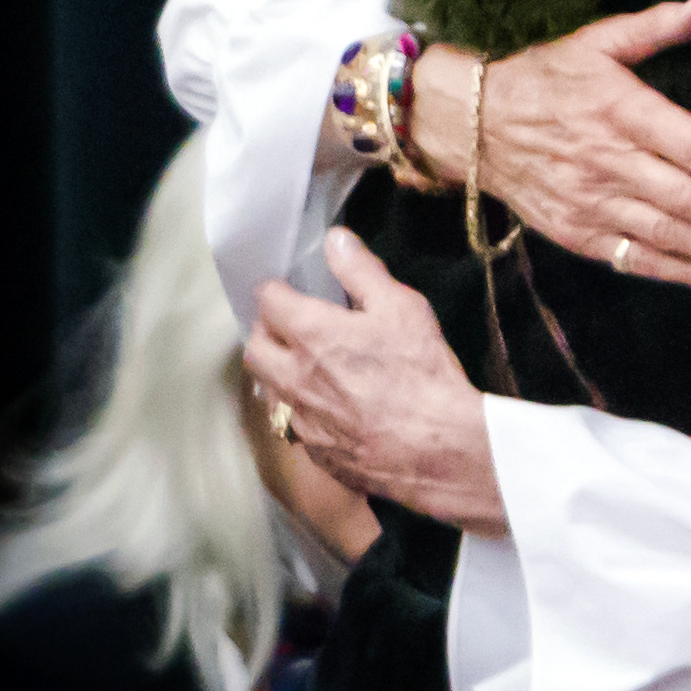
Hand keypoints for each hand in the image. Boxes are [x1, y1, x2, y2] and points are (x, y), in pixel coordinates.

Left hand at [245, 229, 508, 534]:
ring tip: (299, 365)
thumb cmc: (421, 372)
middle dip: (264, 331)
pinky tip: (324, 407)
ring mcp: (300, 418)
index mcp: (310, 333)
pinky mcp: (313, 452)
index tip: (284, 286)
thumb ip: (362, 271)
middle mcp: (292, 376)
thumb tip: (334, 238)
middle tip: (287, 324)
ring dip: (276, 371)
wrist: (436, 450)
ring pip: (267, 389)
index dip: (274, 290)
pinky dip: (298, 408)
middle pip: (254, 348)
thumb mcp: (401, 308)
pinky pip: (291, 424)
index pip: (268, 301)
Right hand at [408, 0, 690, 292]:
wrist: (470, 125)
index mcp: (623, 111)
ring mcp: (593, 204)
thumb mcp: (597, 41)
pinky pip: (637, 259)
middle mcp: (610, 162)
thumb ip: (658, 26)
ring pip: (670, 234)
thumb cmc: (545, 78)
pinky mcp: (578, 234)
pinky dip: (681, 272)